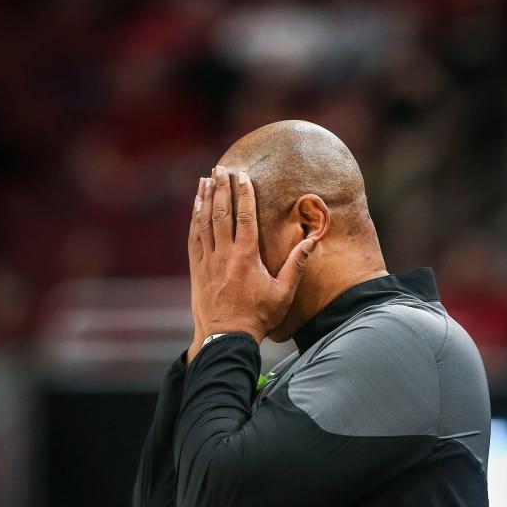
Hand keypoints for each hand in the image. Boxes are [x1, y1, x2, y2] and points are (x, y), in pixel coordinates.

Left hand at [188, 165, 315, 353]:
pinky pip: (194, 237)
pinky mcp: (197, 269)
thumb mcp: (284, 293)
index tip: (243, 176)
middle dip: (222, 188)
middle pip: (222, 213)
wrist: (226, 338)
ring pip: (205, 222)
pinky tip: (196, 207)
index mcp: (247, 256)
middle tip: (221, 168)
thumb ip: (297, 264)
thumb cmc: (258, 317)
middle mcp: (225, 254)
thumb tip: (312, 241)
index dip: (244, 193)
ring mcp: (208, 261)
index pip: (245, 216)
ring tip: (206, 179)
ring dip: (206, 198)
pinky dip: (194, 219)